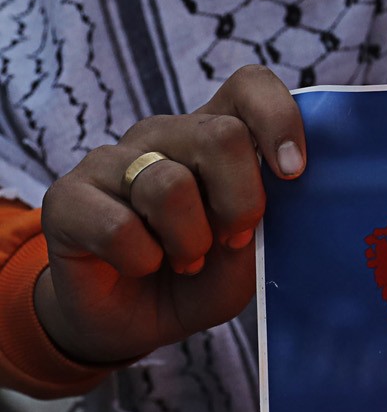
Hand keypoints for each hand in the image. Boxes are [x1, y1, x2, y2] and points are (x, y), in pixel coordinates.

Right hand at [36, 65, 304, 364]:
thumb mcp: (248, 259)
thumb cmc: (198, 282)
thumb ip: (264, 220)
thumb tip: (276, 185)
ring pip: (171, 185)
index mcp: (214, 138)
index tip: (292, 172)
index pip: (249, 87)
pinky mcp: (68, 197)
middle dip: (242, 204)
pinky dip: (141, 262)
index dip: (278, 118)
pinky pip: (120, 227)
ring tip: (183, 260)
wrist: (133, 324)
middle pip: (223, 136)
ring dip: (190, 243)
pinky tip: (137, 267)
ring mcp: (111, 161)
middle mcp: (163, 138)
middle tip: (229, 242)